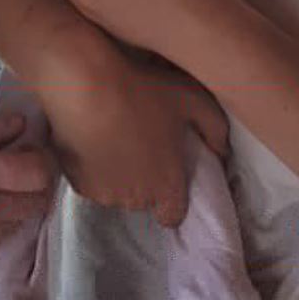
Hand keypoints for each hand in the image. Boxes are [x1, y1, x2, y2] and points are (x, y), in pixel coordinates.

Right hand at [41, 48, 227, 226]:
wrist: (84, 84)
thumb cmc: (141, 91)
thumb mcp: (191, 98)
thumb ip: (215, 128)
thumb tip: (222, 150)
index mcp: (166, 185)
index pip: (172, 215)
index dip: (170, 198)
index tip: (164, 174)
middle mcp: (136, 198)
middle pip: (142, 199)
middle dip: (142, 178)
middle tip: (137, 142)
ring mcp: (103, 193)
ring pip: (113, 190)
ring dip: (115, 173)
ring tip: (111, 137)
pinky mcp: (76, 182)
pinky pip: (88, 180)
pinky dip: (89, 166)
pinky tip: (90, 138)